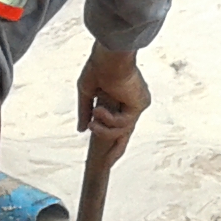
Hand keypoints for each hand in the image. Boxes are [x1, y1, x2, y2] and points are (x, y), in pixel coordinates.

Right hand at [77, 47, 149, 165]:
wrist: (108, 57)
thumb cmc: (99, 67)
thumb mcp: (87, 93)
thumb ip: (85, 112)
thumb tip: (81, 130)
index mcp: (121, 99)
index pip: (120, 124)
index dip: (112, 138)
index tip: (107, 156)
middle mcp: (132, 103)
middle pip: (126, 134)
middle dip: (116, 151)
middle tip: (108, 163)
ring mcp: (137, 105)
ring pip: (121, 131)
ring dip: (104, 129)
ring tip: (94, 116)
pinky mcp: (139, 106)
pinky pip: (123, 124)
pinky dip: (109, 120)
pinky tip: (99, 109)